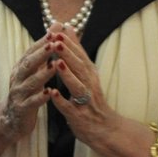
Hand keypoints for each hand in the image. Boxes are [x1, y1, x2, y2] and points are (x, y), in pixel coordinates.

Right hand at [0, 31, 59, 141]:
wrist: (11, 120)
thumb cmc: (27, 92)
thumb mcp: (33, 71)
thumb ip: (44, 51)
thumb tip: (57, 25)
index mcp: (21, 68)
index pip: (31, 52)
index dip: (42, 42)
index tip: (54, 32)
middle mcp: (18, 78)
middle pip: (28, 64)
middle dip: (41, 54)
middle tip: (54, 44)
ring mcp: (18, 94)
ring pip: (30, 82)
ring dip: (43, 74)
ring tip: (55, 66)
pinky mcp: (21, 109)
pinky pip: (31, 102)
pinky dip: (40, 97)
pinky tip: (50, 93)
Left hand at [44, 25, 110, 140]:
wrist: (105, 129)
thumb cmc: (92, 99)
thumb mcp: (86, 73)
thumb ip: (77, 51)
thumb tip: (69, 27)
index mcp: (90, 74)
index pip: (81, 55)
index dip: (71, 43)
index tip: (59, 29)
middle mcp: (90, 85)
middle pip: (80, 67)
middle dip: (68, 54)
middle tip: (57, 40)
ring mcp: (85, 102)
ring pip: (77, 86)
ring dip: (67, 75)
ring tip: (56, 63)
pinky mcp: (79, 117)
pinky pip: (70, 108)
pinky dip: (62, 101)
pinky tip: (52, 94)